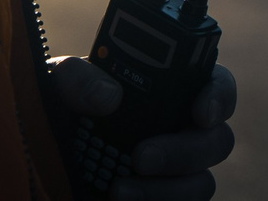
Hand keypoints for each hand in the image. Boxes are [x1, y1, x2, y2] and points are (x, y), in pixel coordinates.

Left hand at [51, 55, 237, 199]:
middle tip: (141, 157)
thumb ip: (78, 77)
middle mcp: (182, 129)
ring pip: (201, 184)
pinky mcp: (162, 198)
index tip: (202, 113)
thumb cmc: (64, 107)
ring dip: (164, 190)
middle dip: (184, 152)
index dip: (220, 96)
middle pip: (217, 140)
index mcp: (172, 88)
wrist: (48, 154)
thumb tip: (108, 96)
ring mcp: (176, 170)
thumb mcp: (61, 84)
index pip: (217, 85)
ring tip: (118, 191)